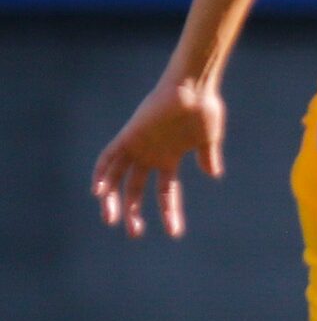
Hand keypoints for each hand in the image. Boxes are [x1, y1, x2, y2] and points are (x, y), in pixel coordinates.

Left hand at [93, 76, 225, 238]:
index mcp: (169, 158)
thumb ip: (208, 156)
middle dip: (133, 212)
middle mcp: (150, 155)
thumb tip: (212, 174)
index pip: (166, 192)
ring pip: (117, 177)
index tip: (175, 232)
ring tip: (110, 220)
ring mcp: (138, 146)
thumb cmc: (205, 109)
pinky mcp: (129, 135)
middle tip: (134, 233)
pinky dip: (101, 173)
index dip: (169, 212)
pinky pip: (108, 157)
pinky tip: (99, 192)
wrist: (194, 87)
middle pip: (134, 189)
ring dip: (112, 199)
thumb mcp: (208, 138)